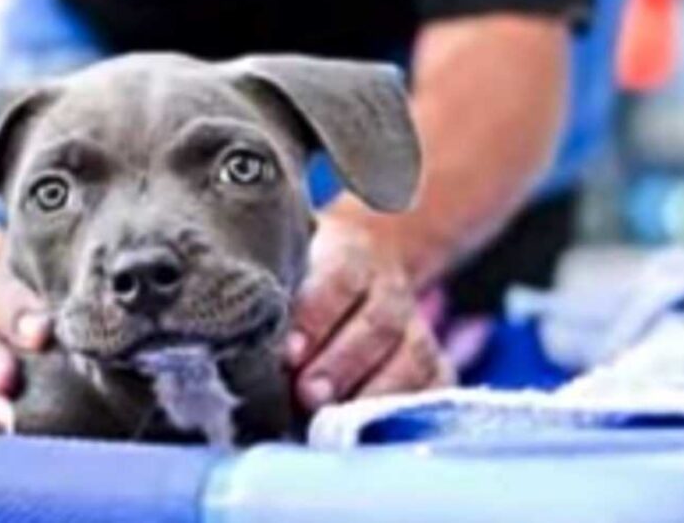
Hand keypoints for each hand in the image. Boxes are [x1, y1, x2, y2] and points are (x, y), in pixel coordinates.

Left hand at [285, 211, 452, 410]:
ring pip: (411, 356)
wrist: (371, 258)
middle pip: (376, 323)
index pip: (338, 280)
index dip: (316, 317)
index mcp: (348, 255)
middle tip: (309, 395)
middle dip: (342, 363)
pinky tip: (382, 429)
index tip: (289, 354)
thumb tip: (246, 345)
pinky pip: (436, 384)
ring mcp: (416, 324)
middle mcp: (388, 288)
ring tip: (337, 420)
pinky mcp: (434, 359)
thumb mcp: (290, 266)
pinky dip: (413, 407)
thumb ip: (274, 298)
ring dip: (375, 391)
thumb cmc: (307, 276)